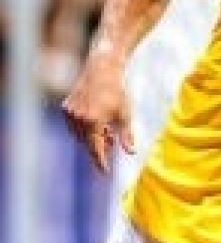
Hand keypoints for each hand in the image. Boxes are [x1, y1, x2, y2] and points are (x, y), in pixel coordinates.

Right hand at [61, 52, 134, 172]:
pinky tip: (96, 123)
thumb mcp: (125, 114)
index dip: (101, 162)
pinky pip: (74, 126)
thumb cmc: (117, 93)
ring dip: (91, 137)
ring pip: (80, 135)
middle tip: (111, 144)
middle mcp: (78, 118)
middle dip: (99, 146)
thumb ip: (126, 135)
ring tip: (106, 132)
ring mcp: (70, 113)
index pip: (96, 149)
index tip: (105, 172)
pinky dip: (84, 128)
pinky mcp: (65, 108)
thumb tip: (131, 152)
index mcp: (94, 121)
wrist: (102, 70)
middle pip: (88, 143)